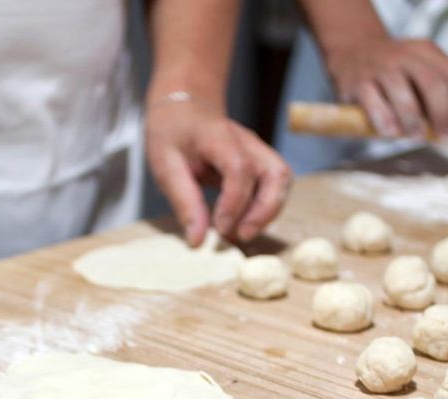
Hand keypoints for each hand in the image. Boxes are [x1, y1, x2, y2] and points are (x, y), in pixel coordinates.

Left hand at [144, 98, 291, 245]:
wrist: (183, 108)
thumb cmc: (172, 133)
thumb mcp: (166, 165)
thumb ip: (184, 201)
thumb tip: (198, 241)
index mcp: (219, 137)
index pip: (239, 168)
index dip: (234, 202)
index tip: (220, 228)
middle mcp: (247, 142)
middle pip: (276, 174)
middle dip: (264, 211)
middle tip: (240, 236)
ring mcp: (258, 151)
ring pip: (281, 181)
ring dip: (268, 211)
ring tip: (241, 233)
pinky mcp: (260, 162)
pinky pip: (274, 186)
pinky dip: (265, 208)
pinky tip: (243, 223)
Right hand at [325, 36, 447, 139]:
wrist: (353, 50)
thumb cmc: (395, 73)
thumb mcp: (420, 73)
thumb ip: (440, 96)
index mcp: (427, 53)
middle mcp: (406, 56)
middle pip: (433, 83)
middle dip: (444, 114)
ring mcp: (380, 67)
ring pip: (402, 92)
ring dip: (413, 119)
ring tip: (417, 137)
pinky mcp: (358, 82)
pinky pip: (373, 101)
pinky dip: (385, 119)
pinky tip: (391, 133)